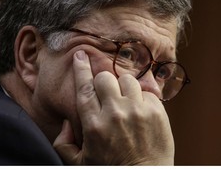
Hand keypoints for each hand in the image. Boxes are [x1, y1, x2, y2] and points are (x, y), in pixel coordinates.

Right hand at [53, 50, 174, 164]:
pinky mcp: (156, 111)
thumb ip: (64, 143)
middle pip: (106, 77)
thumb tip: (66, 123)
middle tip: (108, 92)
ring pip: (128, 79)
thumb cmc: (112, 171)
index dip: (81, 68)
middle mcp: (115, 113)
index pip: (84, 88)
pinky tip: (142, 111)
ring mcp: (137, 111)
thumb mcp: (80, 163)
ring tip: (127, 102)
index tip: (81, 55)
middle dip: (105, 81)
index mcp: (94, 124)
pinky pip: (147, 91)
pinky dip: (143, 98)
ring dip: (125, 88)